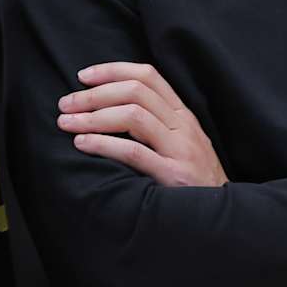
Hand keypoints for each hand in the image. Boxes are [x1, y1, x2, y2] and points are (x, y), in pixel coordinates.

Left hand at [58, 62, 228, 186]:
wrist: (220, 215)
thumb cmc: (193, 181)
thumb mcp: (181, 144)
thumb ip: (156, 124)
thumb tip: (109, 108)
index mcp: (183, 115)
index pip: (148, 76)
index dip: (113, 70)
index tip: (83, 76)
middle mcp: (183, 126)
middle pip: (136, 92)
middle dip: (94, 94)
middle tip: (66, 104)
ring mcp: (181, 149)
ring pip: (134, 116)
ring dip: (93, 116)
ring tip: (67, 123)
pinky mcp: (174, 175)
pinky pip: (134, 152)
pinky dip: (103, 144)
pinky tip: (83, 144)